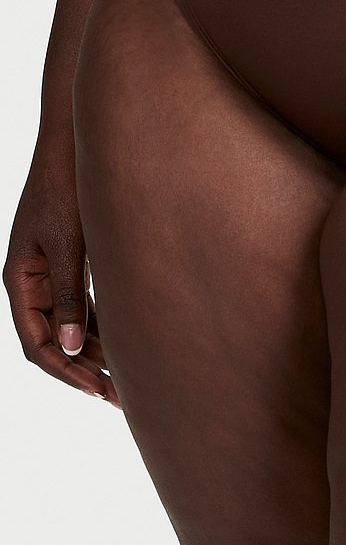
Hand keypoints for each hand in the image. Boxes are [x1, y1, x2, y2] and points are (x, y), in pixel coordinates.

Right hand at [4, 139, 120, 406]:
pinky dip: (97, 328)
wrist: (75, 147)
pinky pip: (79, 306)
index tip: (98, 392)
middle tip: (119, 397)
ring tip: (125, 379)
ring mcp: (50, 273)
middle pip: (52, 342)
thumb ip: (68, 295)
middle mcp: (31, 282)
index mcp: (21, 281)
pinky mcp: (70, 262)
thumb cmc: (67, 189)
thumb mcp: (68, 245)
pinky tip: (124, 343)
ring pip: (67, 327)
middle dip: (82, 371)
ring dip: (92, 353)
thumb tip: (67, 349)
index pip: (37, 345)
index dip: (66, 373)